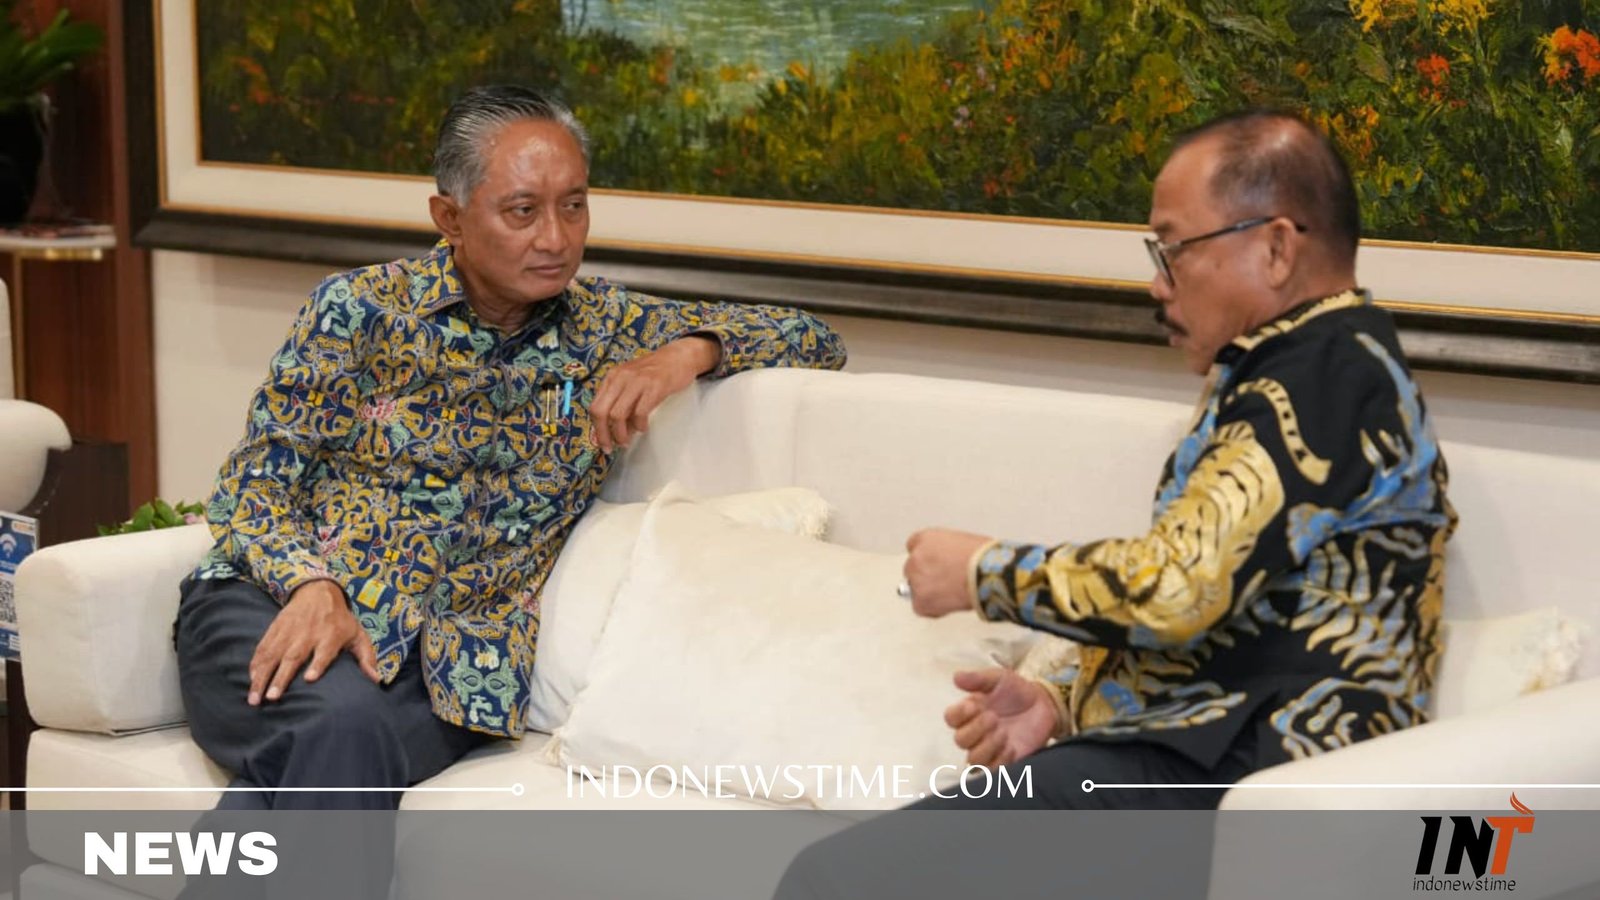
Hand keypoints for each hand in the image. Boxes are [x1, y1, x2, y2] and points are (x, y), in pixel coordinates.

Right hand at [248, 580, 379, 705]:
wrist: (318, 591)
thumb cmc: (340, 620)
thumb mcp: (358, 634)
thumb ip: (366, 657)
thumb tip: (376, 680)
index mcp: (330, 636)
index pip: (324, 651)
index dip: (318, 664)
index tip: (309, 679)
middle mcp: (308, 634)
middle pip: (293, 657)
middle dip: (281, 677)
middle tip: (272, 698)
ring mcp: (289, 632)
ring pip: (273, 655)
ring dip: (262, 676)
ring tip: (254, 698)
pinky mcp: (275, 629)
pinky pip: (263, 648)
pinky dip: (255, 664)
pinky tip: (251, 680)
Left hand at [589, 335, 719, 452]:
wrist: (678, 357)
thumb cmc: (654, 372)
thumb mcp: (631, 381)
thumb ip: (621, 401)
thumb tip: (615, 430)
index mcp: (612, 377)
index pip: (595, 406)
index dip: (596, 429)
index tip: (603, 443)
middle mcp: (620, 378)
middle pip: (601, 412)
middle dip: (604, 435)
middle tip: (611, 448)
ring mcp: (636, 381)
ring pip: (618, 414)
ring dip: (621, 434)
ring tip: (627, 441)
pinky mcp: (654, 386)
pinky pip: (640, 412)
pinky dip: (639, 425)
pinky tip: (643, 428)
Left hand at [904, 527, 992, 616]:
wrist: (986, 574)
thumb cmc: (984, 557)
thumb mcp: (964, 542)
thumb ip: (948, 550)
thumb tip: (950, 562)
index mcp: (926, 539)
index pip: (915, 547)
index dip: (929, 558)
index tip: (936, 564)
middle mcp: (916, 558)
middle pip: (913, 569)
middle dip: (927, 575)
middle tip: (947, 580)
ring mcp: (916, 580)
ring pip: (915, 589)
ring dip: (930, 592)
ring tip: (952, 592)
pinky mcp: (920, 601)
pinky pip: (920, 607)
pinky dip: (933, 609)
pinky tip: (949, 603)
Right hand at [944, 668, 1057, 766]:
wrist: (1045, 705)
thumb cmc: (1017, 691)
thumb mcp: (999, 678)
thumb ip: (978, 679)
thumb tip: (956, 676)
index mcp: (970, 711)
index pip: (951, 718)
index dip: (958, 715)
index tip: (974, 706)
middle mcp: (975, 732)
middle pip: (960, 740)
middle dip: (976, 730)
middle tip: (994, 718)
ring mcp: (989, 748)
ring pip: (974, 759)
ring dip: (987, 747)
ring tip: (1004, 734)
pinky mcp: (1005, 761)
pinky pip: (993, 770)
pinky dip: (1000, 761)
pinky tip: (1012, 748)